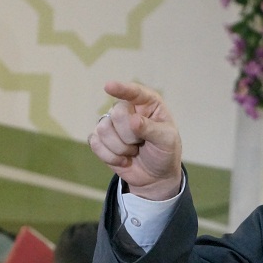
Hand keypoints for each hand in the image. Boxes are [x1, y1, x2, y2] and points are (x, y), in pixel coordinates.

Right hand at [88, 81, 182, 199]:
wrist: (156, 176)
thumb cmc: (165, 152)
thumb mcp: (167, 141)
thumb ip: (152, 129)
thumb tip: (133, 120)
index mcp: (148, 104)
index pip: (134, 92)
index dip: (121, 89)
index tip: (109, 86)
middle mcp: (128, 109)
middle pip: (116, 114)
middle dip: (129, 135)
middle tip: (141, 143)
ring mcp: (111, 123)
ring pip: (103, 129)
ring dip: (121, 148)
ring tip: (133, 151)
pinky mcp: (100, 139)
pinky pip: (95, 143)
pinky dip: (110, 157)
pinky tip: (123, 159)